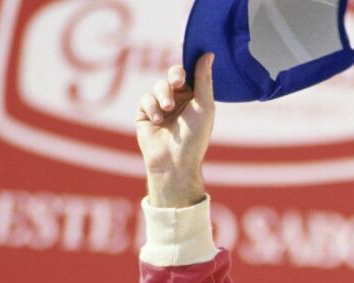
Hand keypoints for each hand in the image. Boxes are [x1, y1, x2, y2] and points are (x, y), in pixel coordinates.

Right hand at [135, 53, 215, 207]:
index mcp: (196, 98)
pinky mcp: (144, 114)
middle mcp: (179, 100)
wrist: (174, 162)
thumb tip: (208, 53)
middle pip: (173, 75)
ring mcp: (161, 106)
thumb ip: (204, 80)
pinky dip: (151, 106)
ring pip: (158, 86)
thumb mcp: (204, 106)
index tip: (184, 49)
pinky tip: (158, 119)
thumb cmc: (195, 137)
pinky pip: (145, 99)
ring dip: (163, 95)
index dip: (188, 62)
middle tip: (178, 83)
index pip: (191, 73)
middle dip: (174, 76)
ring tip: (168, 109)